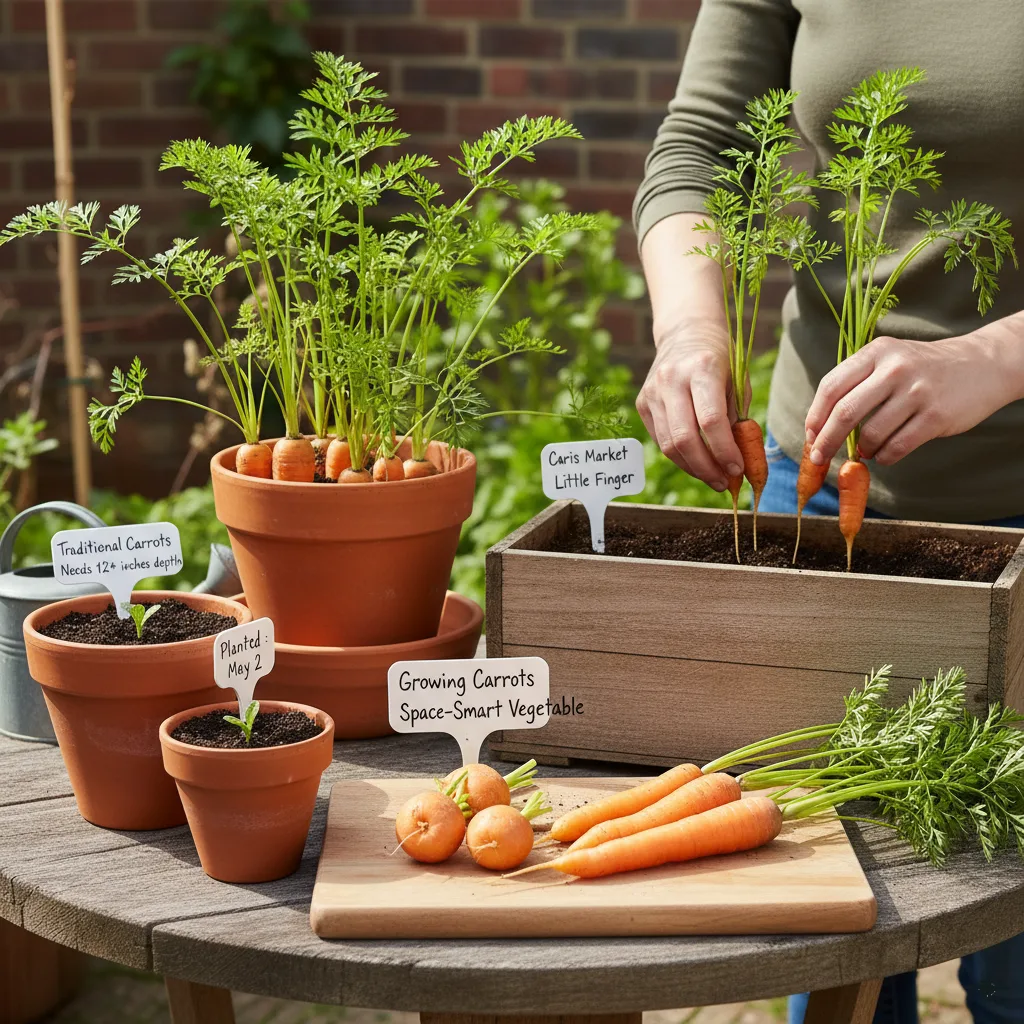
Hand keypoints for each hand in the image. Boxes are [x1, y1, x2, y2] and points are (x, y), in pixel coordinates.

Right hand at [636, 322, 743, 490]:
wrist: (686, 333)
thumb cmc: (720, 360)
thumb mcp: (737, 382)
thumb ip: (736, 420)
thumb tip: (737, 464)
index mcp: (701, 369)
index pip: (710, 421)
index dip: (724, 451)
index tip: (738, 470)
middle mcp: (672, 379)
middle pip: (685, 438)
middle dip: (706, 468)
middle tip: (724, 483)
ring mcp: (652, 392)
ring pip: (669, 445)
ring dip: (693, 468)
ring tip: (713, 478)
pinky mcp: (642, 402)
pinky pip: (660, 439)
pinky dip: (681, 457)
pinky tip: (697, 462)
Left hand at [805, 333, 1023, 466]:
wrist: (982, 365)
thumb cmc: (922, 369)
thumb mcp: (888, 360)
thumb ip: (856, 385)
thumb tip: (820, 427)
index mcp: (876, 352)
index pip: (831, 387)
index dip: (815, 416)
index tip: (810, 437)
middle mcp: (895, 368)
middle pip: (844, 412)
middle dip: (826, 441)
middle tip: (818, 458)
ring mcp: (917, 392)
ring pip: (871, 434)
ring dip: (862, 450)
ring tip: (865, 450)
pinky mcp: (935, 415)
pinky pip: (896, 447)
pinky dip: (884, 457)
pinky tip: (884, 455)